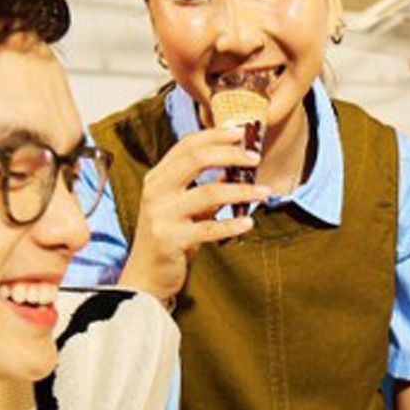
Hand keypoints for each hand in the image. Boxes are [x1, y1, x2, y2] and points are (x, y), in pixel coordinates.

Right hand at [117, 126, 270, 302]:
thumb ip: (205, 187)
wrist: (145, 275)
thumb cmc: (169, 237)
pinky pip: (208, 229)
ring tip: (264, 192)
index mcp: (158, 178)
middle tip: (256, 158)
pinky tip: (248, 223)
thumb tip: (238, 168)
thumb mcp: (183, 206)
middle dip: (230, 155)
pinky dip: (231, 224)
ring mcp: (162, 215)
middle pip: (196, 160)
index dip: (216, 136)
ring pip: (208, 193)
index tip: (241, 133)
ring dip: (241, 191)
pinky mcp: (171, 240)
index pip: (187, 145)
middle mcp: (156, 192)